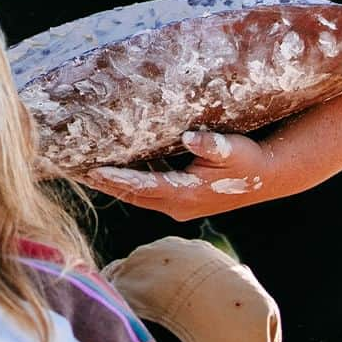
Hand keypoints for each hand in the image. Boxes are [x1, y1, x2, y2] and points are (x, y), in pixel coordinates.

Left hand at [84, 130, 277, 220]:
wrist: (267, 177)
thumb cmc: (247, 160)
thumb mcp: (231, 148)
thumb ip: (210, 144)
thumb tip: (189, 136)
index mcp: (185, 193)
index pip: (142, 187)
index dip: (116, 179)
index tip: (91, 170)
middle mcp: (178, 204)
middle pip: (132, 195)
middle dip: (105, 183)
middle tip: (74, 169)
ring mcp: (179, 205)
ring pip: (138, 196)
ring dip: (114, 184)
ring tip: (86, 169)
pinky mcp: (181, 200)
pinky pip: (148, 192)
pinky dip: (130, 183)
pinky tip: (114, 169)